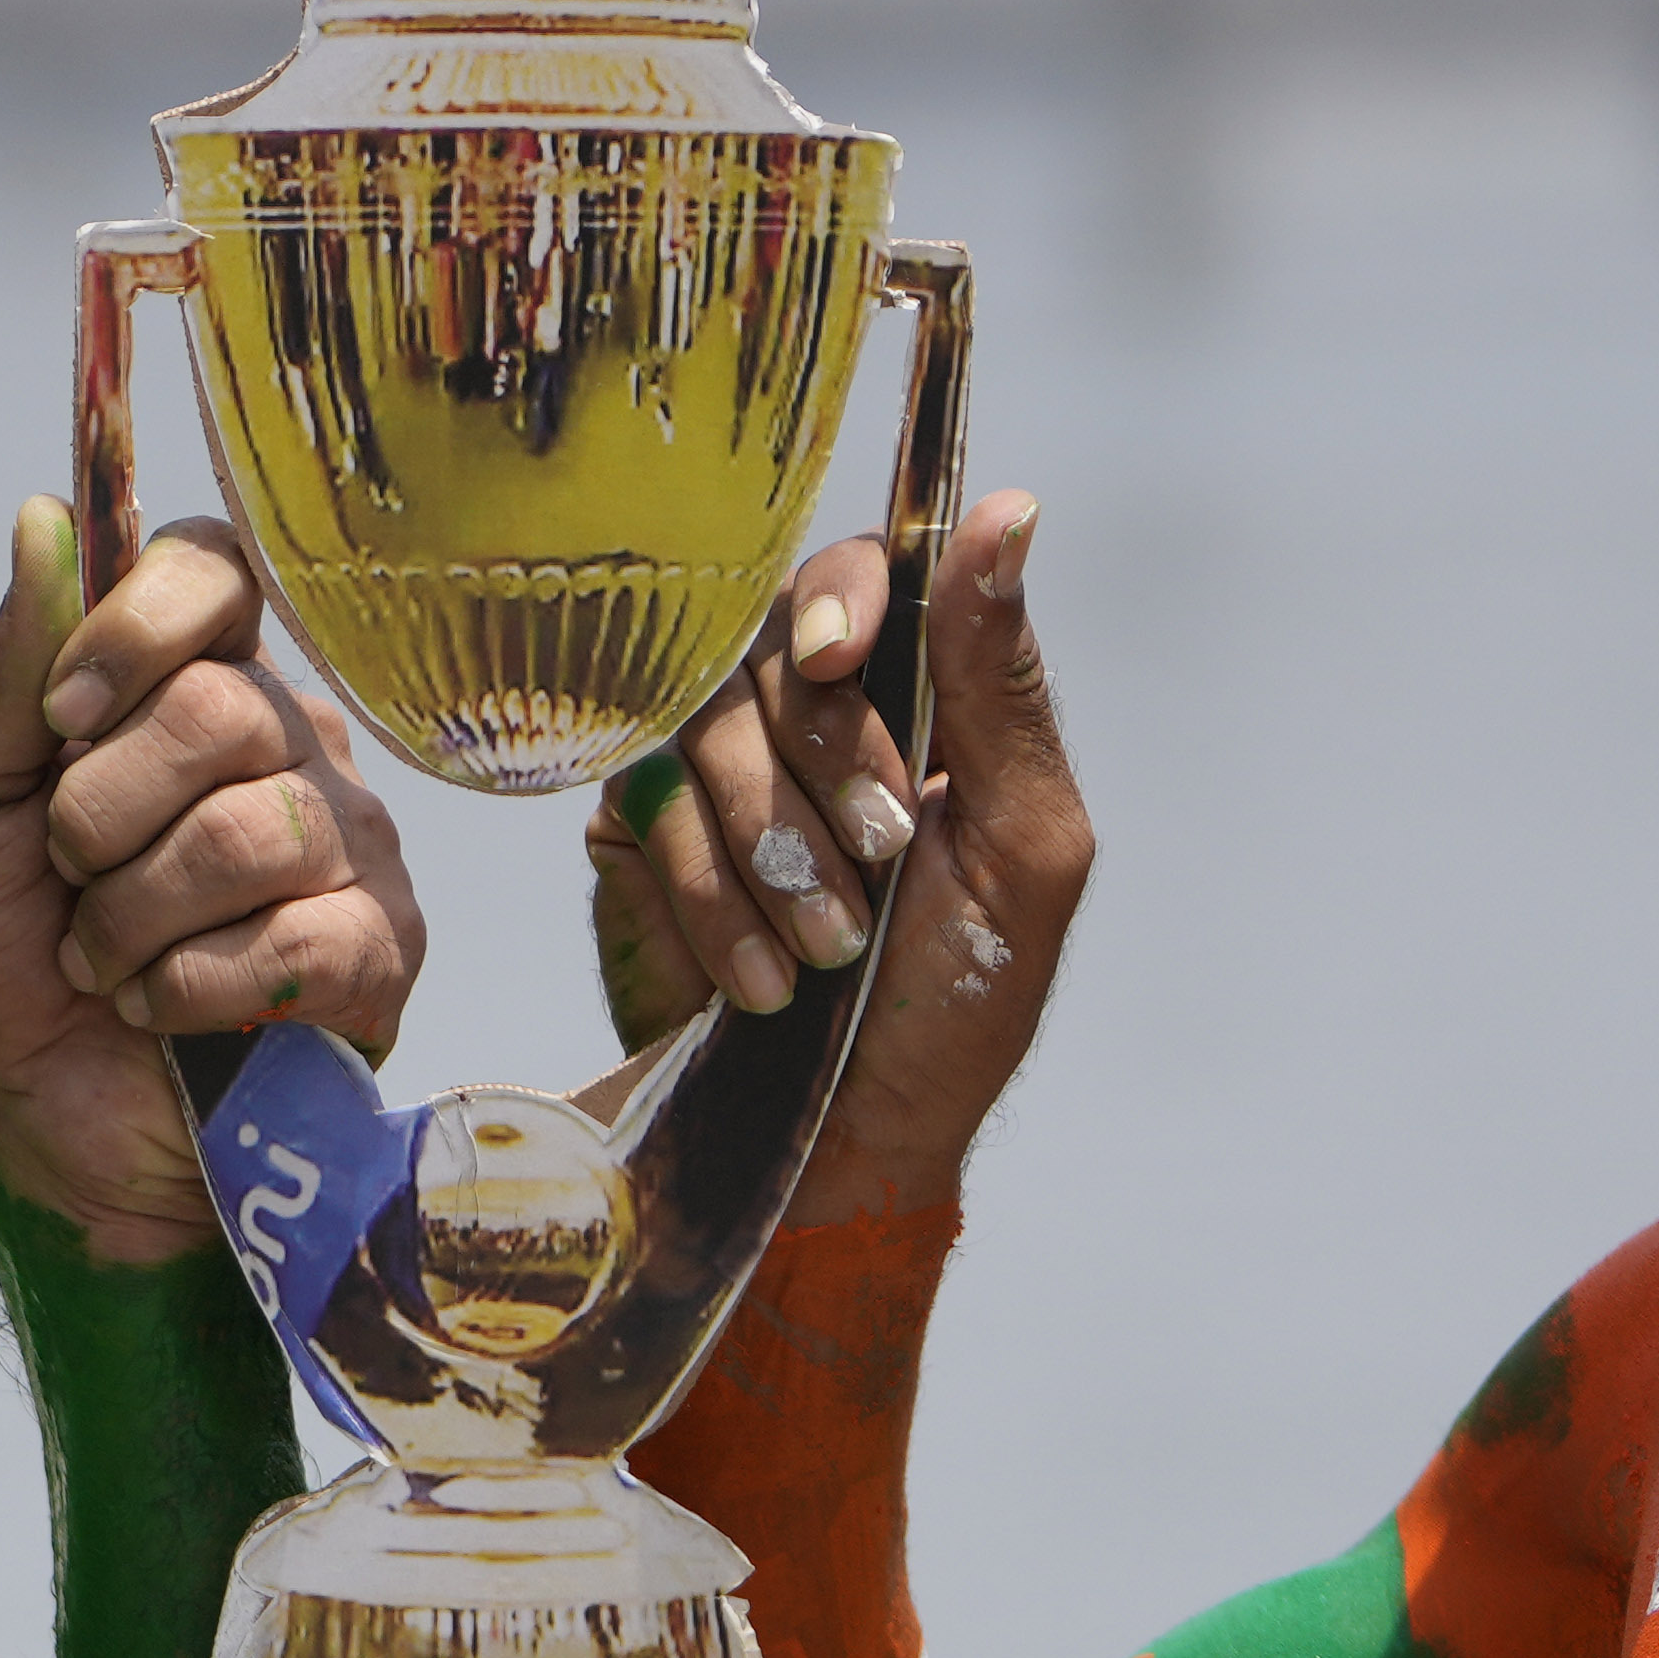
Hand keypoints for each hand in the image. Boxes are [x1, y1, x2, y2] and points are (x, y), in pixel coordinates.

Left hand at [0, 506, 428, 1266]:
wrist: (37, 1129)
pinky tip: (163, 1009)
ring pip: (257, 827)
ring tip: (108, 961)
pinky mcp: (376, 954)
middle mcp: (287, 744)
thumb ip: (5, 669)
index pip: (216, 569)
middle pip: (222, 708)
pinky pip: (300, 934)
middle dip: (101, 813)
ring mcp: (348, 848)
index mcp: (186, 686)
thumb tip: (44, 517)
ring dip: (135, 914)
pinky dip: (191, 985)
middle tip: (71, 879)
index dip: (138, 628)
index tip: (60, 717)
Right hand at [587, 489, 1086, 1228]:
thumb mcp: (1021, 848)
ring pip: (695, 728)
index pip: (853, 575)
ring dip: (768, 849)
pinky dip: (709, 901)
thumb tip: (1009, 510)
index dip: (835, 603)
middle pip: (761, 643)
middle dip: (815, 761)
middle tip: (875, 864)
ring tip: (825, 950)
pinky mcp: (637, 837)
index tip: (840, 662)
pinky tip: (758, 979)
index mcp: (910, 692)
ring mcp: (708, 768)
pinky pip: (642, 817)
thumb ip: (998, 684)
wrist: (849, 1147)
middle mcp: (800, 712)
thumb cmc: (957, 1007)